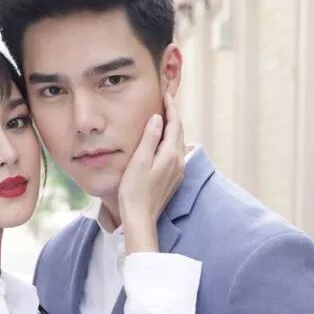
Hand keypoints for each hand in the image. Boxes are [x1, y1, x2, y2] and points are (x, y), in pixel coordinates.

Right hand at [118, 93, 184, 252]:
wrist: (140, 218)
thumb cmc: (135, 191)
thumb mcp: (139, 161)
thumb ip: (150, 138)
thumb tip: (157, 118)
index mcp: (171, 155)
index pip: (175, 124)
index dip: (171, 108)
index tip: (165, 95)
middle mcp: (178, 162)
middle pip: (178, 133)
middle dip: (172, 116)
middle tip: (163, 103)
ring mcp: (177, 172)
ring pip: (176, 143)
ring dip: (170, 129)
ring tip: (161, 119)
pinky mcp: (172, 180)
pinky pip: (173, 154)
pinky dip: (168, 142)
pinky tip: (159, 143)